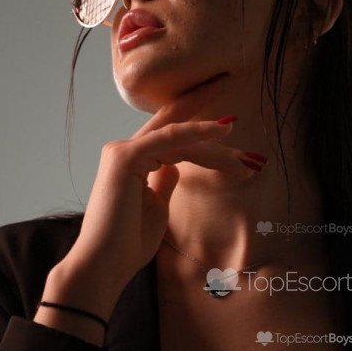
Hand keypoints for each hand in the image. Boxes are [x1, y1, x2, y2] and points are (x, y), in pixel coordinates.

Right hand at [59, 79, 263, 302]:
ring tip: (245, 145)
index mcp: (132, 160)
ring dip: (215, 138)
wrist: (105, 265)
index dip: (201, 127)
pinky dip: (197, 132)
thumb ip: (164, 181)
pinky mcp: (125, 157)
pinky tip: (223, 129)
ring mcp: (122, 151)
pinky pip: (170, 139)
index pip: (172, 135)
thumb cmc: (128, 243)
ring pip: (179, 135)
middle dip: (204, 104)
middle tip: (233, 85)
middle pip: (174, 123)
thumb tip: (176, 165)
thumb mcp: (155, 207)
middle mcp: (125, 149)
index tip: (232, 127)